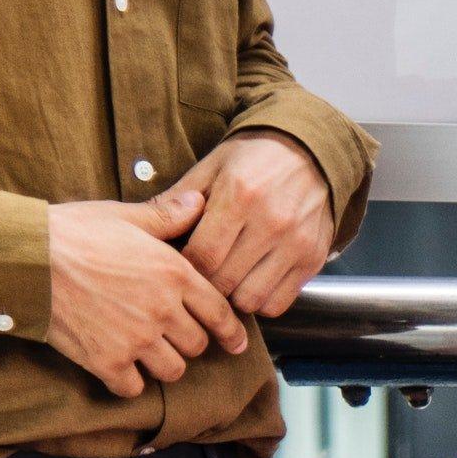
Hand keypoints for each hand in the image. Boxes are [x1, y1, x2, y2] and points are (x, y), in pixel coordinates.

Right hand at [45, 189, 246, 396]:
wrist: (23, 258)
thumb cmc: (72, 232)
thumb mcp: (124, 216)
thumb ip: (166, 217)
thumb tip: (200, 201)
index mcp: (174, 274)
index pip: (220, 313)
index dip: (231, 332)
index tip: (235, 343)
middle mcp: (162, 310)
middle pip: (196, 345)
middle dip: (186, 342)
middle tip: (168, 334)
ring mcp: (136, 340)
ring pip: (172, 371)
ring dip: (162, 364)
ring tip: (145, 351)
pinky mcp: (106, 361)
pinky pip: (133, 388)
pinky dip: (128, 382)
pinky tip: (118, 367)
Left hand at [166, 130, 337, 318]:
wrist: (311, 153)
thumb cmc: (254, 159)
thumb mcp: (212, 166)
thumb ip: (178, 198)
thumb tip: (143, 227)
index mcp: (239, 195)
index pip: (201, 256)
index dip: (185, 267)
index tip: (182, 263)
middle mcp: (271, 222)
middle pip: (224, 281)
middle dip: (205, 283)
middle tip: (201, 274)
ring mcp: (296, 244)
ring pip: (250, 299)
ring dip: (232, 296)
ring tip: (227, 279)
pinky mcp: (313, 260)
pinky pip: (277, 304)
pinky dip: (260, 301)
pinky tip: (252, 282)